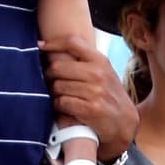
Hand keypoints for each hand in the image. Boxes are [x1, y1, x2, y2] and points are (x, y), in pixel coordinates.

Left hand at [39, 35, 137, 163]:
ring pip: (57, 86)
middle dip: (48, 75)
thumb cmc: (109, 96)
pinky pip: (61, 102)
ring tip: (57, 95)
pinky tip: (62, 106)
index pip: (72, 42)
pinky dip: (57, 105)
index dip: (53, 43)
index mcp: (100, 61)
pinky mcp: (89, 109)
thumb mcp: (104, 73)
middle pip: (57, 67)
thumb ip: (85, 61)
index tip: (40, 46)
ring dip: (52, 93)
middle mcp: (98, 74)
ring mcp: (94, 92)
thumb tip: (55, 51)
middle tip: (48, 81)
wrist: (124, 122)